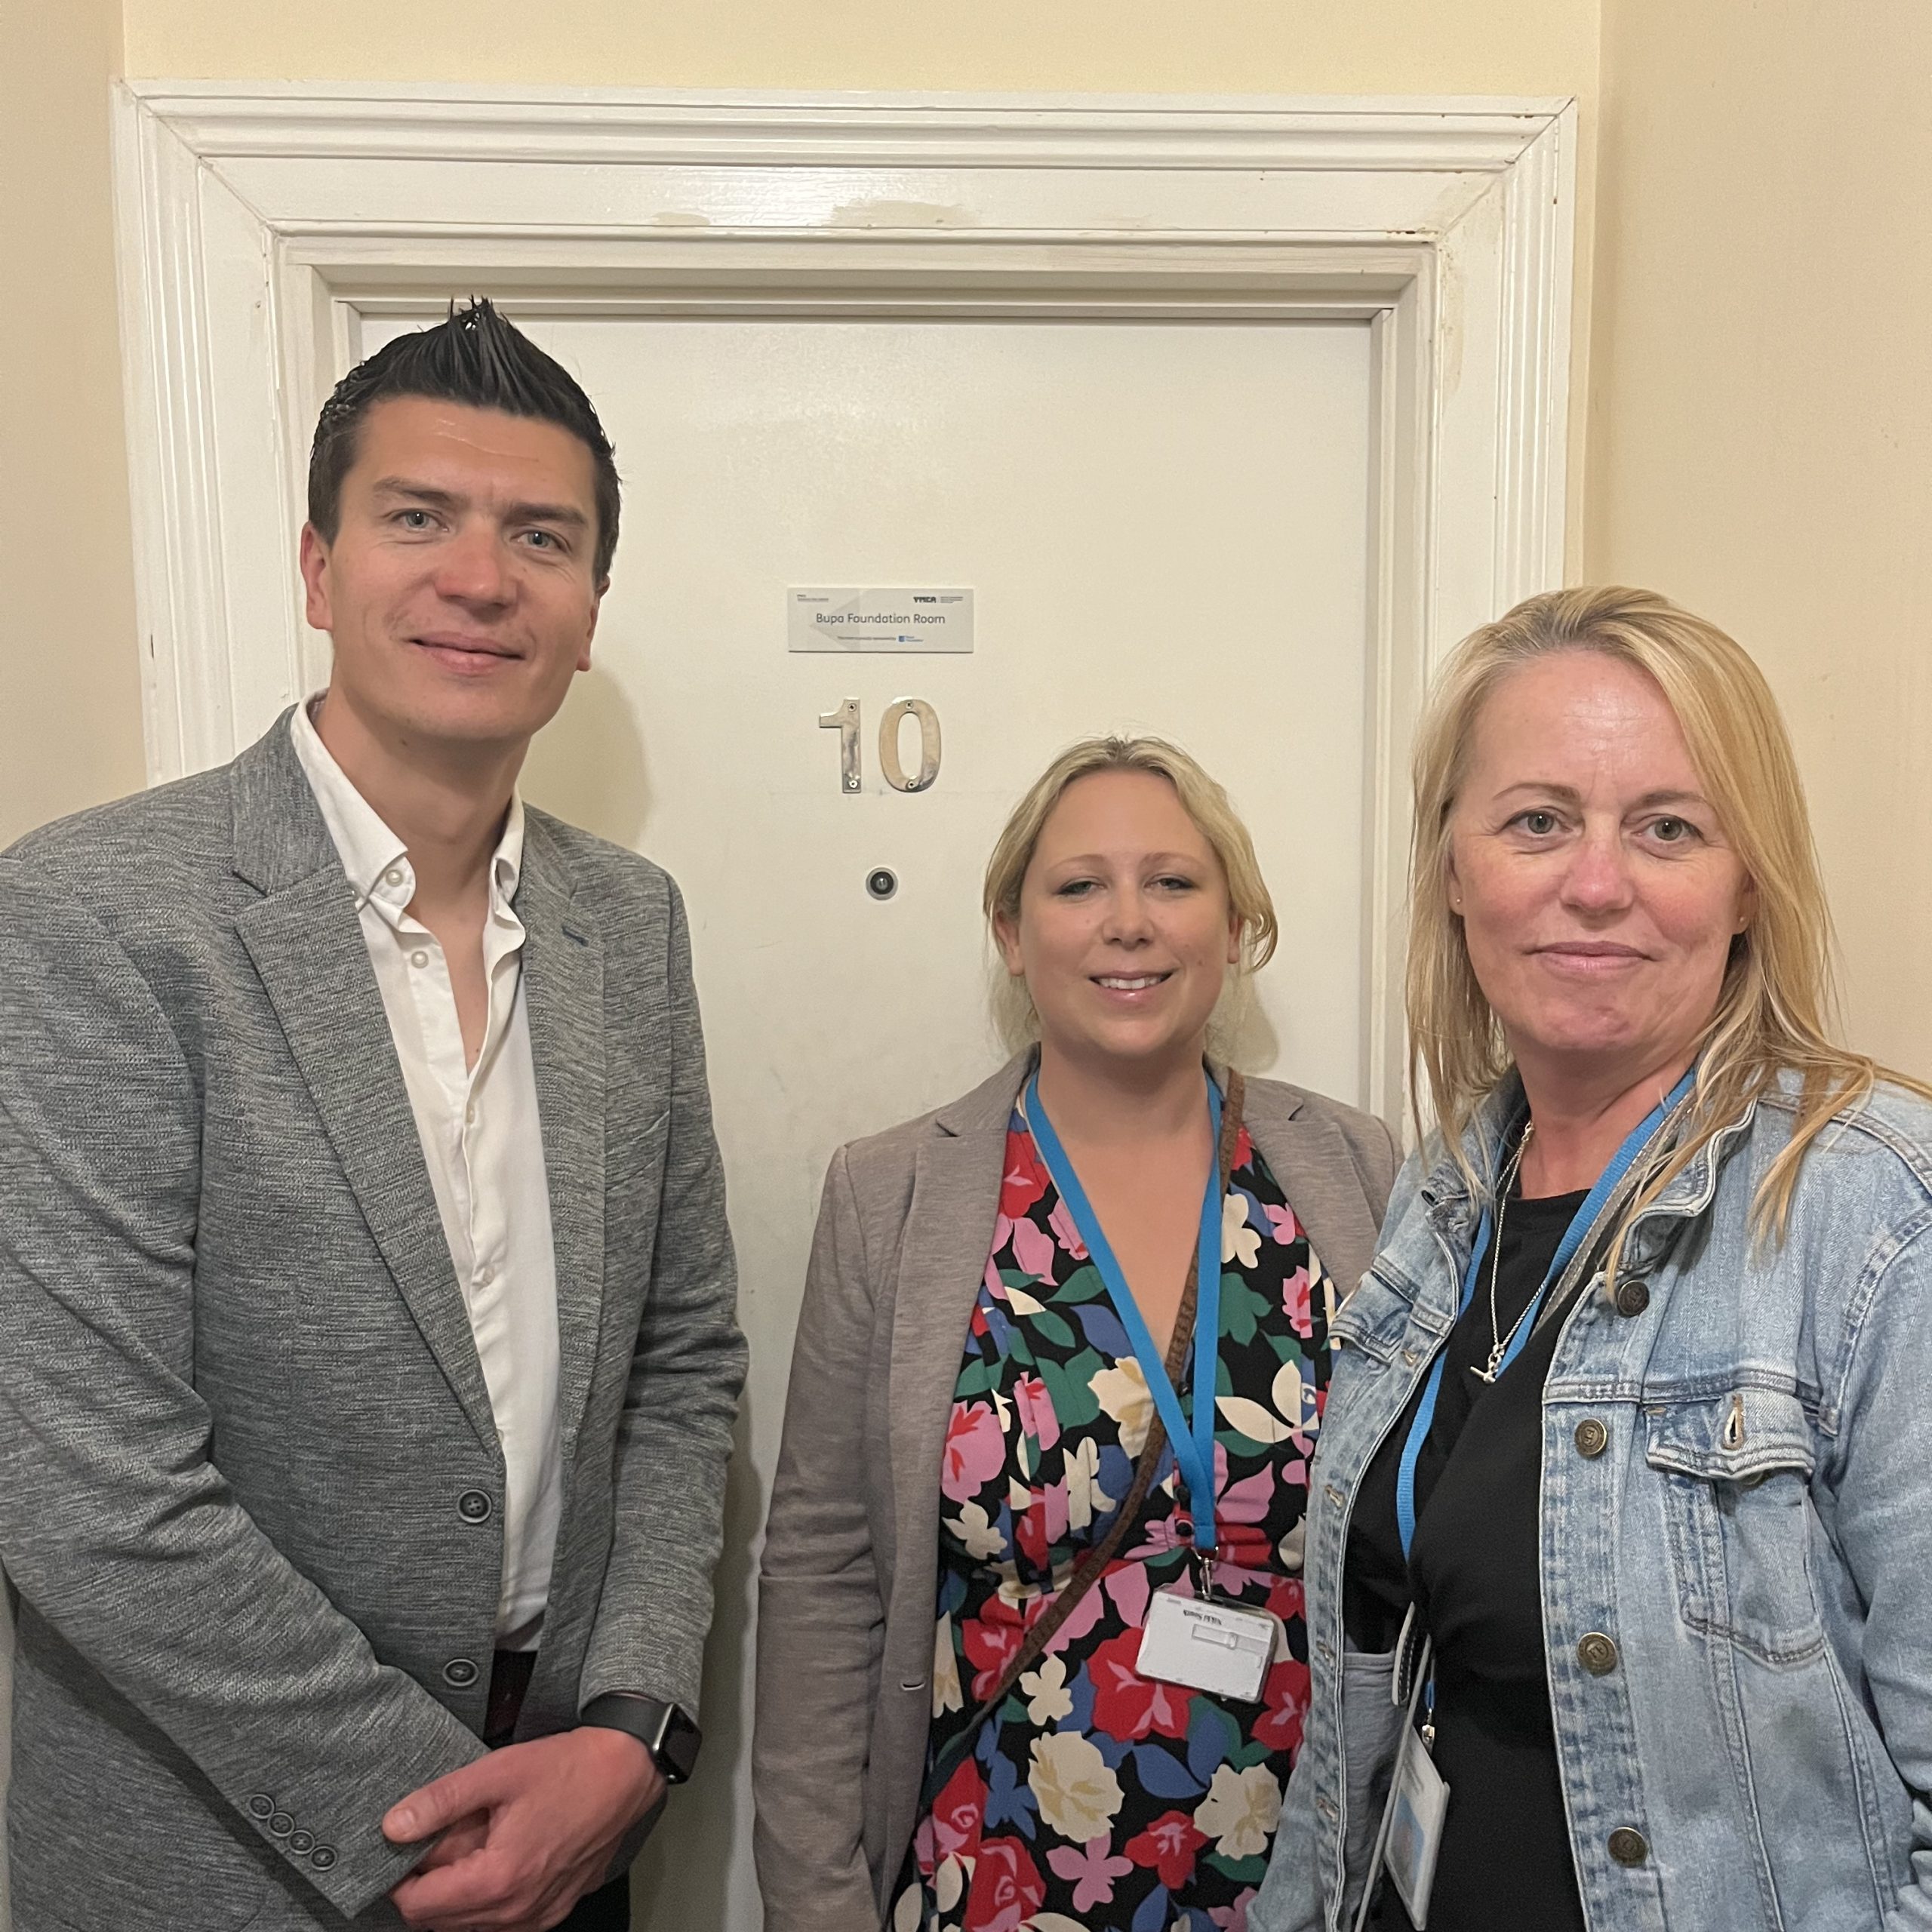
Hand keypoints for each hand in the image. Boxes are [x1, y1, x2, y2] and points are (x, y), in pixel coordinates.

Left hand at [385, 1727, 663, 1930]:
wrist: (627, 1772)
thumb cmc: (569, 1768)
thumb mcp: (498, 1771)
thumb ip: (441, 1801)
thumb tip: (393, 1826)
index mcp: (498, 1879)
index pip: (419, 1907)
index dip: (400, 1880)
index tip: (403, 1849)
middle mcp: (517, 1910)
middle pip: (440, 1921)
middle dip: (429, 1885)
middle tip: (441, 1839)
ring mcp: (539, 1915)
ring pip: (471, 1923)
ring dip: (458, 1892)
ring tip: (473, 1843)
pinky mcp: (554, 1910)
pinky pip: (503, 1920)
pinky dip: (488, 1898)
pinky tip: (499, 1856)